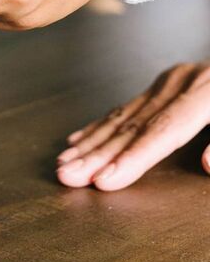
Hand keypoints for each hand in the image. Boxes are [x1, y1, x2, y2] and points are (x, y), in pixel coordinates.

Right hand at [57, 63, 209, 189]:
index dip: (134, 158)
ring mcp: (172, 80)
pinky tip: (80, 139)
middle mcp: (182, 82)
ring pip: (125, 116)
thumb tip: (207, 165)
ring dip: (92, 144)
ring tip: (64, 165)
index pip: (164, 131)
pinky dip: (101, 125)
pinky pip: (128, 106)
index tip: (105, 181)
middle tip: (67, 176)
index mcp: (209, 91)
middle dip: (98, 154)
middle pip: (136, 124)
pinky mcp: (168, 82)